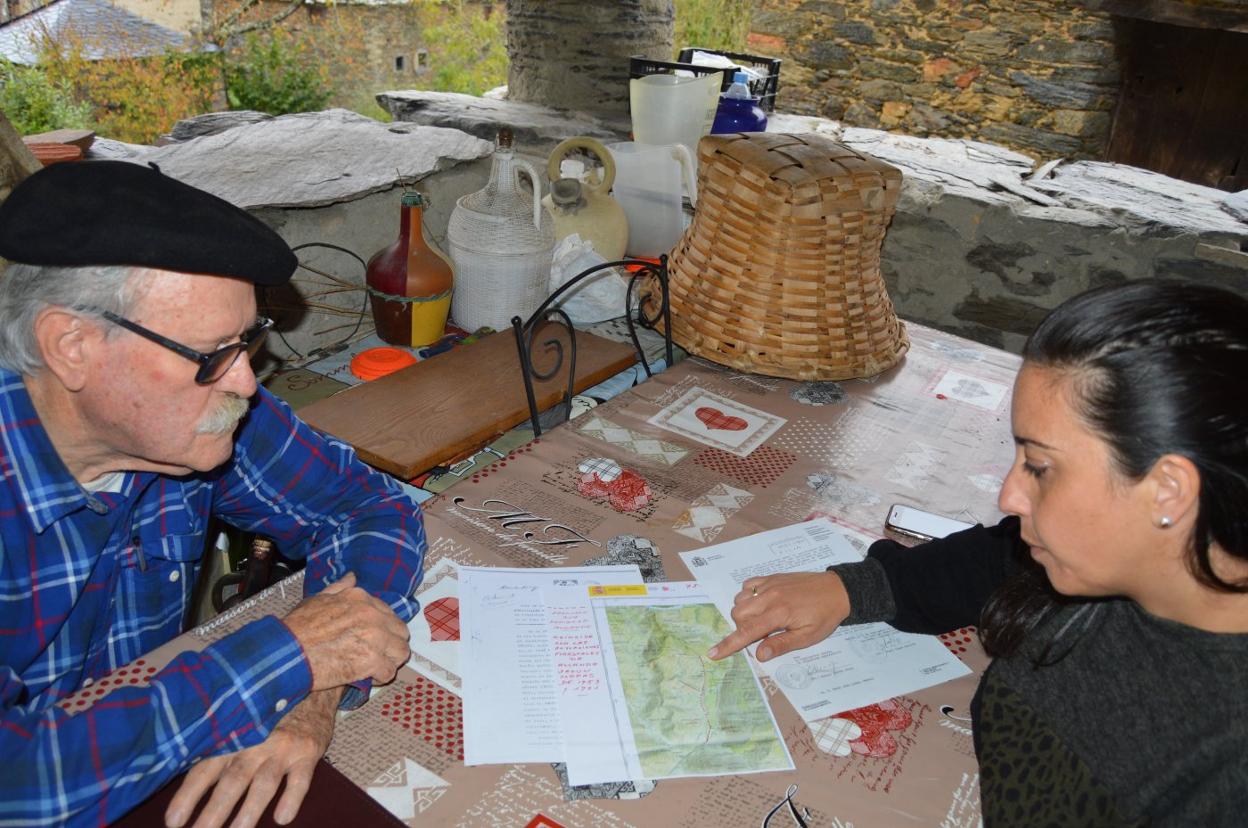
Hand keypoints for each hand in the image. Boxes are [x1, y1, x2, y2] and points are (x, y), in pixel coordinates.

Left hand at [165, 688, 338, 827]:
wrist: (311, 685)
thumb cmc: (267, 710)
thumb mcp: (241, 721)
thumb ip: (219, 746)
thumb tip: (185, 774)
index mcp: (232, 738)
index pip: (205, 770)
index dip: (188, 796)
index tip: (173, 822)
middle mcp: (255, 743)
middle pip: (232, 781)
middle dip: (214, 812)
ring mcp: (282, 748)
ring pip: (264, 782)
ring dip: (250, 810)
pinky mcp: (308, 752)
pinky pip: (301, 778)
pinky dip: (292, 797)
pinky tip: (283, 817)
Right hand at [280, 572, 410, 689]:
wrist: (286, 653)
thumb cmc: (297, 628)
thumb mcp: (317, 599)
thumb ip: (339, 588)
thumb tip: (352, 577)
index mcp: (361, 598)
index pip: (389, 613)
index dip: (383, 628)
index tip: (374, 638)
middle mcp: (372, 615)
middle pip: (400, 632)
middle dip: (391, 644)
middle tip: (378, 654)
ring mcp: (374, 637)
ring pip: (401, 652)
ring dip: (390, 660)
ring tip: (377, 666)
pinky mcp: (371, 661)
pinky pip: (389, 671)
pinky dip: (381, 677)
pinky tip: (370, 677)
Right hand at [707, 571, 850, 661]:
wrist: (837, 590)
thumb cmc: (824, 616)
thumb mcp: (807, 636)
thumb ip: (781, 644)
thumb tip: (759, 655)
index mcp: (779, 614)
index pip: (747, 632)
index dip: (729, 644)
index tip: (713, 653)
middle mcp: (769, 597)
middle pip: (737, 613)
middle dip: (742, 627)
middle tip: (762, 633)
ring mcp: (769, 584)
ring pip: (739, 599)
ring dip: (744, 613)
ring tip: (763, 619)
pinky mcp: (771, 576)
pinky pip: (747, 585)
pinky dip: (748, 596)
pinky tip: (761, 603)